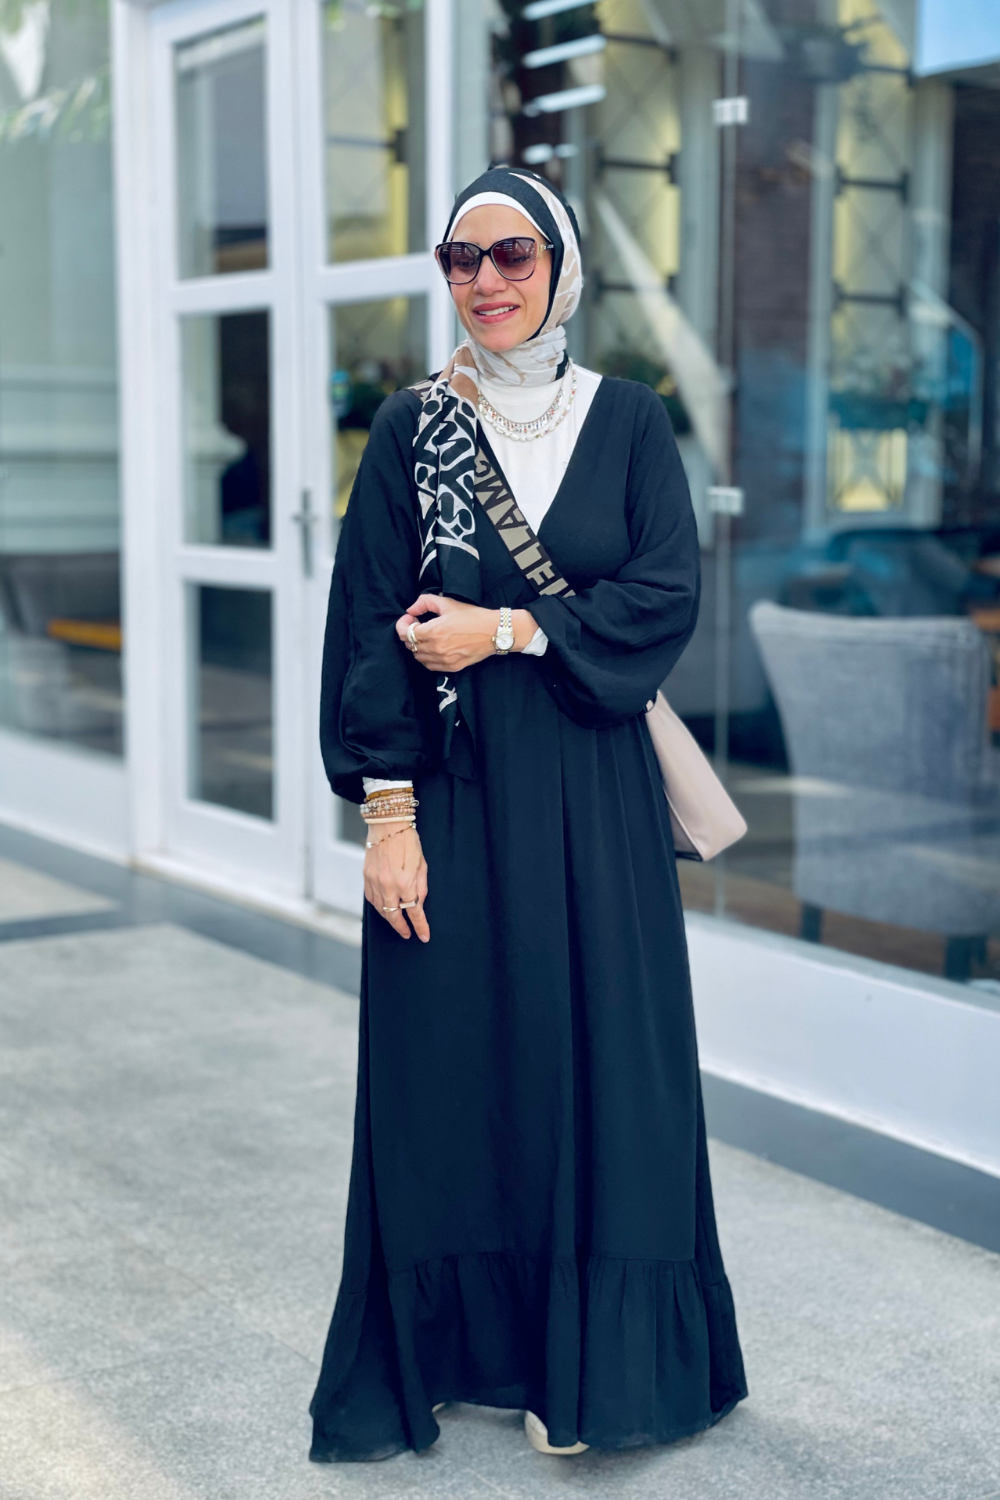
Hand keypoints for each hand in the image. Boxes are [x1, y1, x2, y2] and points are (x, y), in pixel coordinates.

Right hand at [364, 822, 429, 941]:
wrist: (387, 824)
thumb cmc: (408, 841)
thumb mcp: (422, 864)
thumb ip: (420, 887)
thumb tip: (417, 905)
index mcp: (405, 882)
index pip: (414, 912)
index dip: (420, 926)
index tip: (423, 936)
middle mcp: (388, 885)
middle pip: (393, 916)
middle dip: (401, 928)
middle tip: (407, 934)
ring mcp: (374, 881)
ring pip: (380, 909)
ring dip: (389, 918)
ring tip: (397, 922)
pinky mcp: (366, 877)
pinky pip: (371, 899)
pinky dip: (378, 907)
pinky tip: (384, 909)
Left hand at [396, 595, 536, 671]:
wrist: (494, 631)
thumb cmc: (472, 616)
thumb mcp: (448, 603)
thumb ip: (425, 602)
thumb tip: (411, 610)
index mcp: (433, 631)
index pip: (404, 633)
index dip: (402, 625)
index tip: (410, 618)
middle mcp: (436, 648)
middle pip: (410, 645)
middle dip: (409, 634)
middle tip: (418, 624)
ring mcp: (444, 660)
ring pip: (418, 657)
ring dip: (417, 646)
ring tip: (426, 636)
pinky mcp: (451, 667)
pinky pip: (429, 666)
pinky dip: (426, 657)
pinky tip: (433, 647)